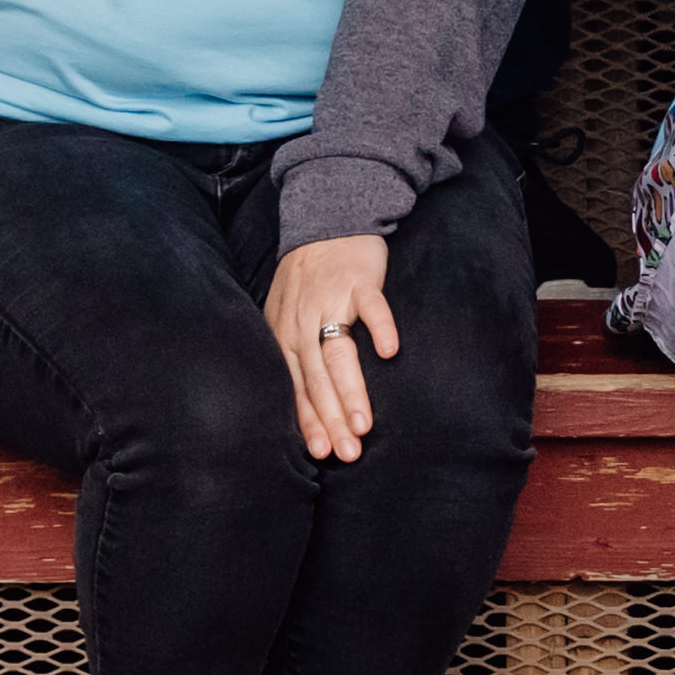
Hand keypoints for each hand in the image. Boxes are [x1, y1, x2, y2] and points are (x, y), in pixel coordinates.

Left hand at [265, 237, 399, 462]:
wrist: (326, 221)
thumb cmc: (307, 278)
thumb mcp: (287, 316)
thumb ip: (293, 356)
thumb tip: (303, 405)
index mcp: (285, 335)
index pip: (295, 387)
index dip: (308, 420)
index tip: (321, 452)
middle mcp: (303, 322)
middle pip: (317, 379)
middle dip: (331, 419)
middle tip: (347, 453)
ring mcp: (332, 301)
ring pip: (340, 352)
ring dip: (351, 390)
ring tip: (363, 425)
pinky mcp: (360, 281)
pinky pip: (373, 307)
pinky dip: (381, 328)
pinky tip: (390, 352)